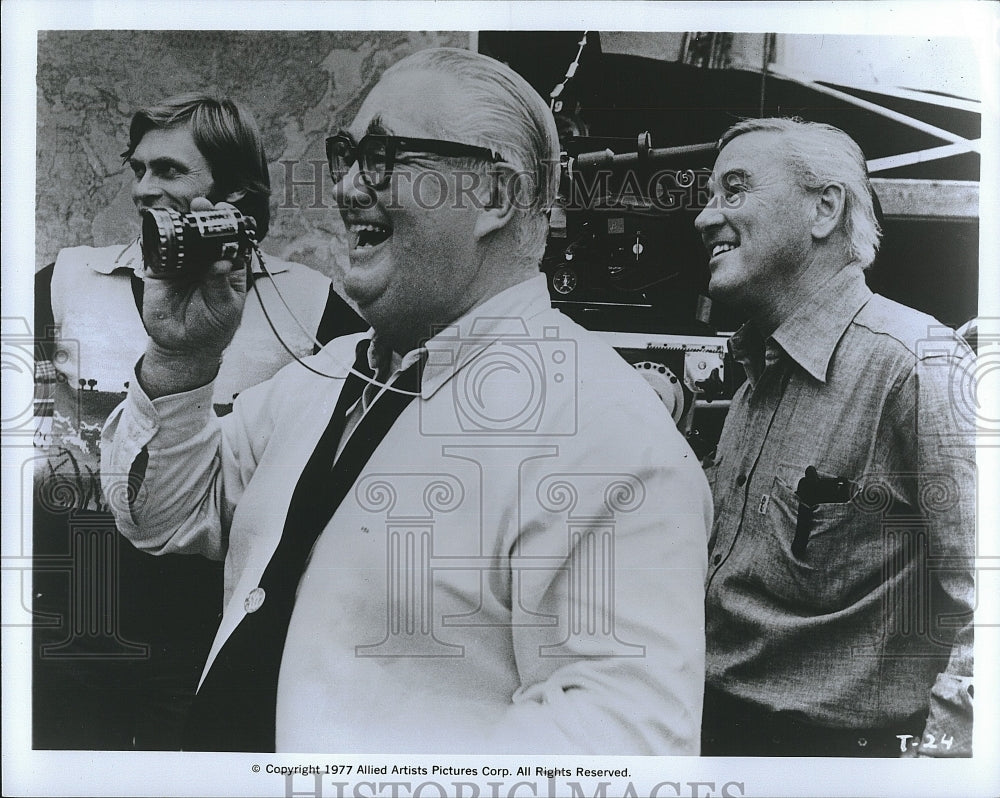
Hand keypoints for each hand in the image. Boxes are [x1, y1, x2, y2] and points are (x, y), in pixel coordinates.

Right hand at [138, 198, 248, 396]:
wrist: (184, 346)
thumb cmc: (213, 326)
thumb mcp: (225, 307)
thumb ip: (222, 284)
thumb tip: (222, 263)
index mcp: (226, 266)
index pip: (230, 240)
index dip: (230, 224)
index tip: (229, 213)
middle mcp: (203, 261)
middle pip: (204, 233)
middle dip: (204, 216)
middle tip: (203, 204)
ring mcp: (181, 264)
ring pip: (181, 237)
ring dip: (182, 222)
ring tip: (186, 212)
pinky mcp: (159, 270)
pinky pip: (156, 251)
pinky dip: (158, 239)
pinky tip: (163, 230)